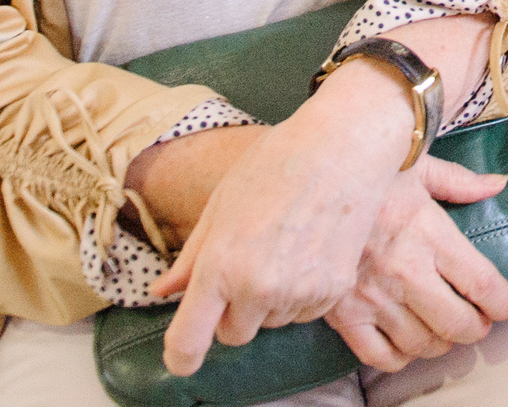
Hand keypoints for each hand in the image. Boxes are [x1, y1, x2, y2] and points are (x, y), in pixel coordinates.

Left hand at [153, 61, 417, 375]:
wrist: (344, 147)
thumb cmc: (277, 164)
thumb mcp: (221, 204)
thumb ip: (191, 257)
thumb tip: (163, 291)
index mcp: (221, 265)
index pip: (189, 339)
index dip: (180, 356)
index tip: (181, 359)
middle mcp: (258, 288)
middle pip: (233, 334)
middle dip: (232, 311)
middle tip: (246, 265)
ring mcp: (299, 292)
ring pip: (270, 322)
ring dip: (269, 301)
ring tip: (283, 247)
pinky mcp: (332, 291)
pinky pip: (304, 313)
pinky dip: (301, 293)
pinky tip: (308, 251)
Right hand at [320, 157, 507, 372]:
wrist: (306, 181)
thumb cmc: (367, 170)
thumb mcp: (417, 165)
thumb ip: (461, 181)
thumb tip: (499, 183)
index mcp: (429, 233)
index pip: (482, 283)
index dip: (505, 302)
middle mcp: (405, 270)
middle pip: (457, 323)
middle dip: (477, 328)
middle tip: (480, 321)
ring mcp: (372, 296)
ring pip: (423, 343)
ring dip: (442, 343)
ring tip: (446, 330)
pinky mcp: (343, 313)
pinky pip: (379, 355)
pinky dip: (401, 358)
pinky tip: (408, 342)